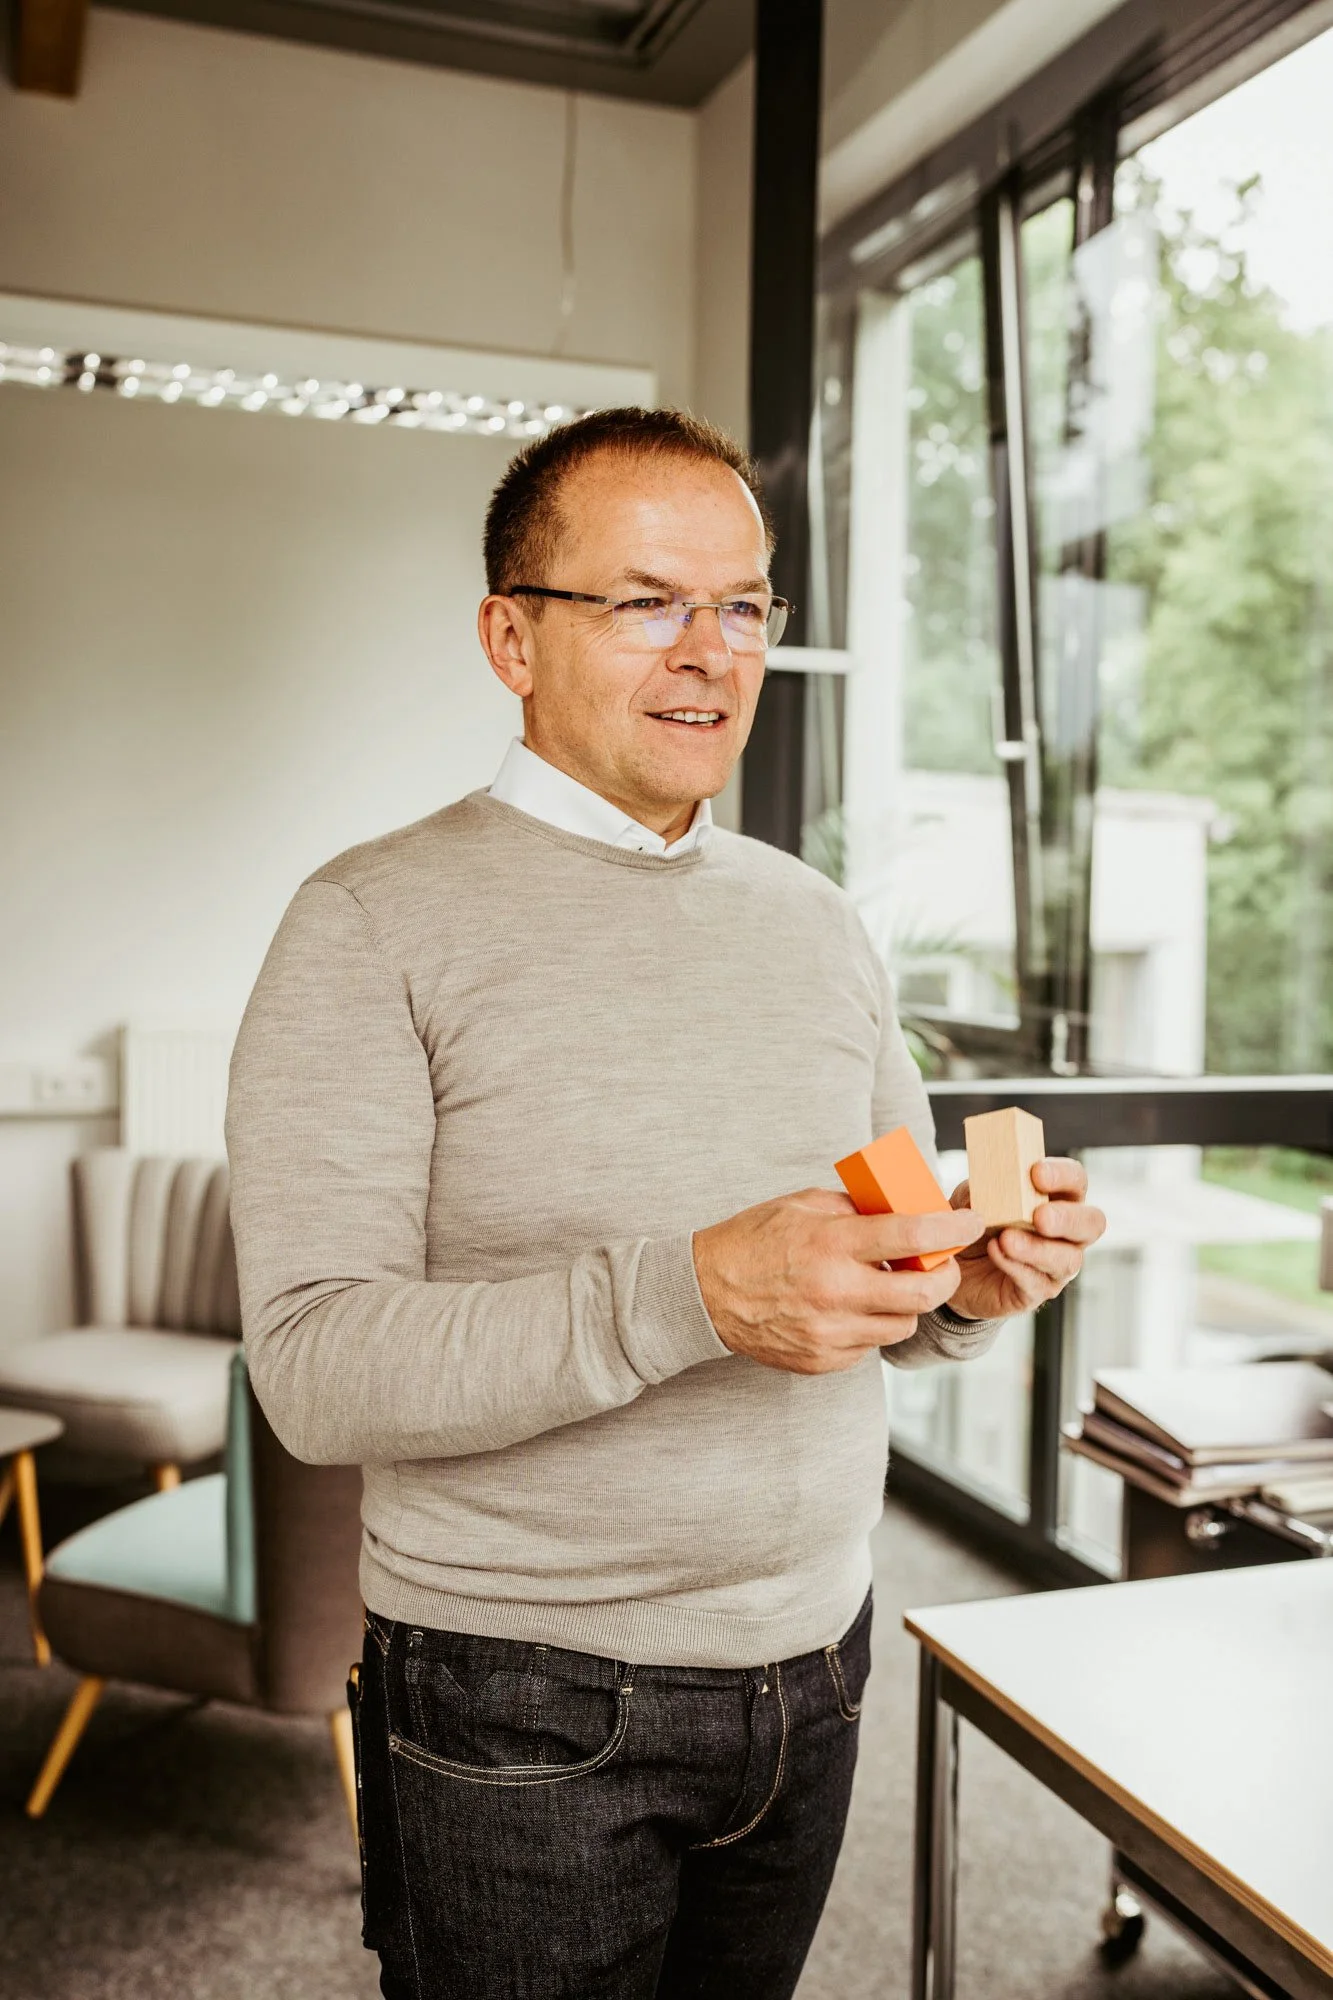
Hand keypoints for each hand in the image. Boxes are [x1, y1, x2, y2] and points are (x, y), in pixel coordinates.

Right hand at [693, 1188, 985, 1375]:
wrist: (704, 1295)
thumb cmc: (753, 1241)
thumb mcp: (803, 1205)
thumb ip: (856, 1208)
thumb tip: (904, 1208)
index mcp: (830, 1244)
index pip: (910, 1236)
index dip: (951, 1228)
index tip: (971, 1221)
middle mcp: (834, 1292)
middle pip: (922, 1294)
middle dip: (945, 1277)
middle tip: (943, 1265)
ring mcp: (829, 1333)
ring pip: (901, 1326)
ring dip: (905, 1304)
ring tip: (886, 1285)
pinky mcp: (822, 1361)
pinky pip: (869, 1347)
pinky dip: (869, 1326)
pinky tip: (849, 1308)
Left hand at [948, 1158, 1105, 1321]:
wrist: (949, 1266)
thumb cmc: (973, 1223)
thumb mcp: (971, 1197)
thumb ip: (982, 1187)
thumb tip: (987, 1183)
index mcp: (1057, 1199)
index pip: (1076, 1181)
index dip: (1064, 1175)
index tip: (1037, 1173)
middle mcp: (1066, 1233)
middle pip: (1092, 1223)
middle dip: (1067, 1218)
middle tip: (1040, 1217)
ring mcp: (1056, 1265)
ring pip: (1068, 1259)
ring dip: (1038, 1249)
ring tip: (1007, 1239)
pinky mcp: (1038, 1291)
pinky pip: (1036, 1282)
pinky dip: (1015, 1266)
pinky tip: (996, 1252)